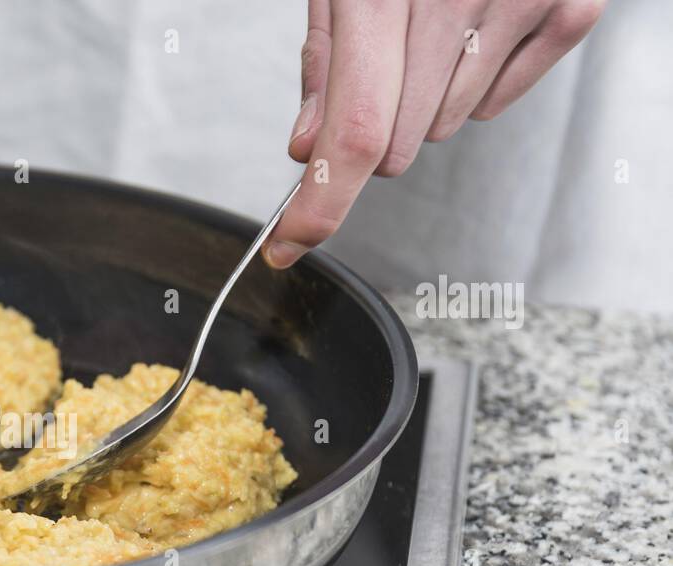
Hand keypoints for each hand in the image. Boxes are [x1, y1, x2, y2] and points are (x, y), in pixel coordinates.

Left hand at [264, 0, 604, 268]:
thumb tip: (307, 150)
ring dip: (428, 99)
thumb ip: (323, 60)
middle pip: (400, 143)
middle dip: (376, 127)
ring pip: (447, 128)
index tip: (290, 243)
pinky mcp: (572, 3)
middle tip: (383, 64)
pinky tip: (475, 27)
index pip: (356, 130)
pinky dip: (479, 84)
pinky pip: (501, 103)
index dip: (321, 203)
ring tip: (433, 25)